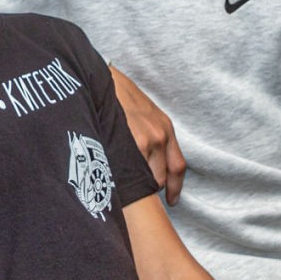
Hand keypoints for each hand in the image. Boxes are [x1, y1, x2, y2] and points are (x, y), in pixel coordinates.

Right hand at [110, 67, 187, 204]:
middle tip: (138, 195)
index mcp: (165, 128)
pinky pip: (131, 173)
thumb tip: (145, 159)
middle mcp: (160, 136)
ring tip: (122, 189)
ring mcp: (146, 141)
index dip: (174, 187)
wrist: (103, 79)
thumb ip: (149, 134)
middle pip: (161, 177)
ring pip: (146, 179)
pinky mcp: (131, 144)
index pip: (178, 166)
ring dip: (135, 187)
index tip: (171, 200)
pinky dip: (125, 181)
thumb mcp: (142, 112)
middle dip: (150, 188)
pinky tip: (115, 183)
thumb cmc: (118, 95)